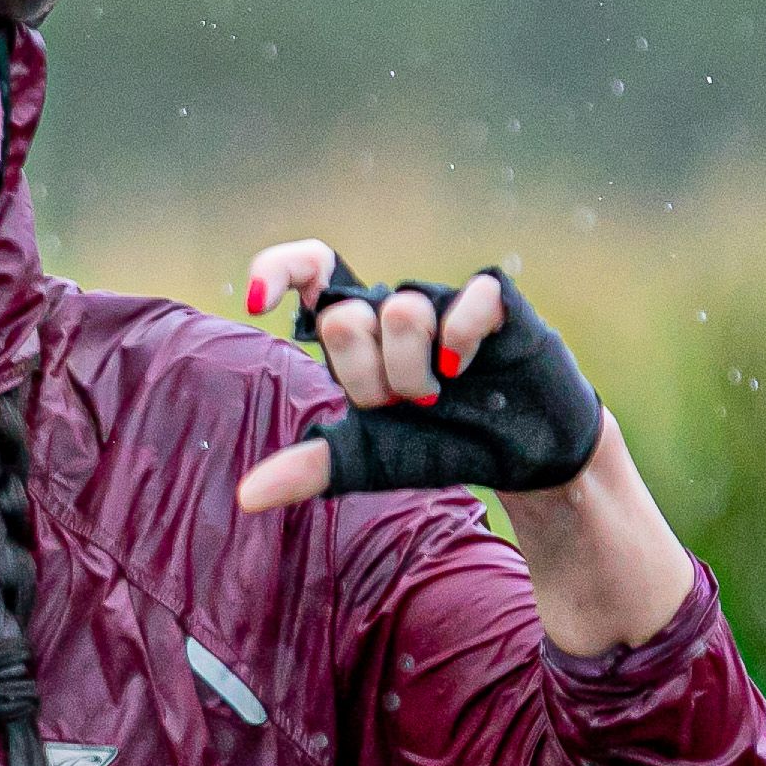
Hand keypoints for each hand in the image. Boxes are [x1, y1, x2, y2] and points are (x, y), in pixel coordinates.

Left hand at [233, 242, 603, 509]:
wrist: (518, 457)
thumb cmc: (440, 443)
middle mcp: (392, 309)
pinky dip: (460, 341)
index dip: (279, 269)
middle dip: (364, 378)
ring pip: (400, 310)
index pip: (311, 269)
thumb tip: (247, 497)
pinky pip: (464, 300)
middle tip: (398, 404)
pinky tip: (466, 369)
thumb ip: (311, 467)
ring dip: (413, 370)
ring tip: (437, 394)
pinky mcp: (494, 302)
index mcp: (358, 335)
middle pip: (343, 317)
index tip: (256, 303)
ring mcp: (443, 301)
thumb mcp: (368, 459)